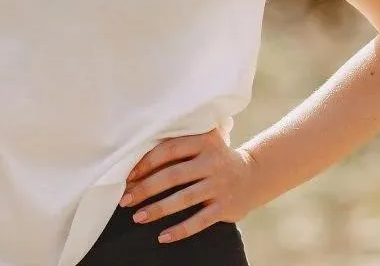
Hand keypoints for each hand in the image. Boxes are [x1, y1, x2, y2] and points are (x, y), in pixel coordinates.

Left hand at [118, 128, 258, 243]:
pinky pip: (199, 221)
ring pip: (184, 199)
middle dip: (146, 188)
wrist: (254, 175)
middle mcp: (213, 162)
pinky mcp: (225, 207)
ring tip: (138, 217)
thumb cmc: (215, 158)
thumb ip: (178, 146)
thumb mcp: (203, 143)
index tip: (128, 176)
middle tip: (125, 199)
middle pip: (173, 176)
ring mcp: (220, 185)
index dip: (146, 163)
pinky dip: (180, 230)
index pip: (169, 150)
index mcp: (204, 141)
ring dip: (158, 209)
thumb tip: (137, 166)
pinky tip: (162, 237)